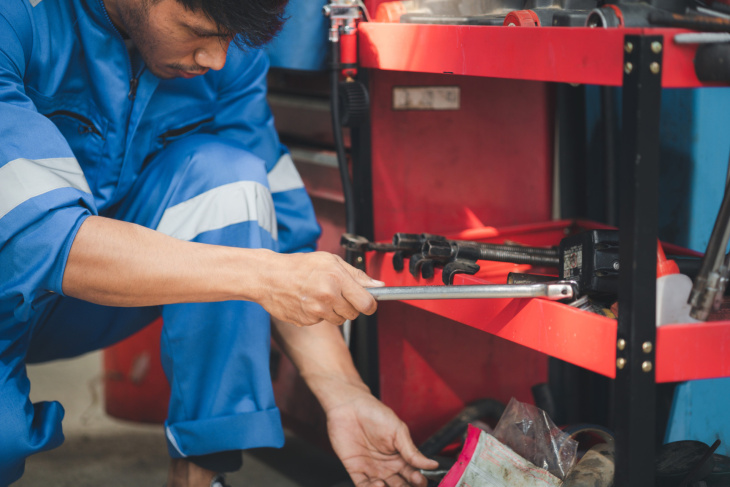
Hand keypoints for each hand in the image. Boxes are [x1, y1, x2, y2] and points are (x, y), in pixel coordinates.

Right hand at [258, 251, 382, 326]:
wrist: (268, 277)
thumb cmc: (299, 266)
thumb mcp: (330, 260)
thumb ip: (356, 274)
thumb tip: (378, 286)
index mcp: (336, 278)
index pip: (367, 303)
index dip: (370, 304)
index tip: (368, 303)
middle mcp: (328, 296)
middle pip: (354, 314)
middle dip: (350, 305)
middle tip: (337, 293)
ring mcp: (316, 310)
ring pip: (339, 320)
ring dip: (334, 311)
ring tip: (320, 295)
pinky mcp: (307, 321)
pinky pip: (322, 321)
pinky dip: (319, 314)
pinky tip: (309, 301)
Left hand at [326, 384, 439, 485]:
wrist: (350, 406)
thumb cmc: (375, 414)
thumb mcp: (398, 431)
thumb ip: (412, 451)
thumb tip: (432, 464)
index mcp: (401, 458)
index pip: (413, 476)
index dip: (418, 480)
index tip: (419, 479)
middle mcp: (387, 467)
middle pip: (399, 486)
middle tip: (404, 485)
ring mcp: (372, 470)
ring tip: (386, 485)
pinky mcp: (355, 470)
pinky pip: (363, 486)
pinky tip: (377, 485)